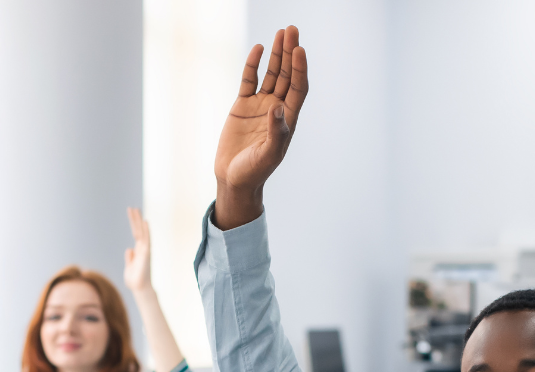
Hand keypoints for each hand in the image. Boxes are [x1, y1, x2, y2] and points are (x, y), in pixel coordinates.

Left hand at [123, 207, 152, 294]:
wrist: (139, 288)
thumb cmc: (135, 280)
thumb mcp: (129, 267)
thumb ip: (130, 258)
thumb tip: (129, 249)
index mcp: (138, 251)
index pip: (136, 234)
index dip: (133, 224)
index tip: (131, 214)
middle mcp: (142, 248)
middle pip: (139, 231)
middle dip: (135, 219)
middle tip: (132, 208)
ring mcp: (145, 250)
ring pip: (142, 232)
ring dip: (138, 221)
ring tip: (135, 210)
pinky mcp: (146, 253)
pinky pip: (146, 240)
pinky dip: (146, 231)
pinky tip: (145, 222)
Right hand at [213, 25, 307, 229]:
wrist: (233, 179)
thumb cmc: (255, 172)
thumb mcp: (268, 155)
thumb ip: (276, 132)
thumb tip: (277, 106)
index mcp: (287, 119)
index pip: (298, 87)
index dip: (300, 68)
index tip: (299, 49)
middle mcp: (276, 108)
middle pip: (287, 75)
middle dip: (290, 52)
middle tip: (291, 30)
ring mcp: (259, 106)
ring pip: (271, 74)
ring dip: (276, 54)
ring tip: (280, 32)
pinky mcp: (242, 106)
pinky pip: (249, 80)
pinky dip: (253, 65)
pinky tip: (258, 49)